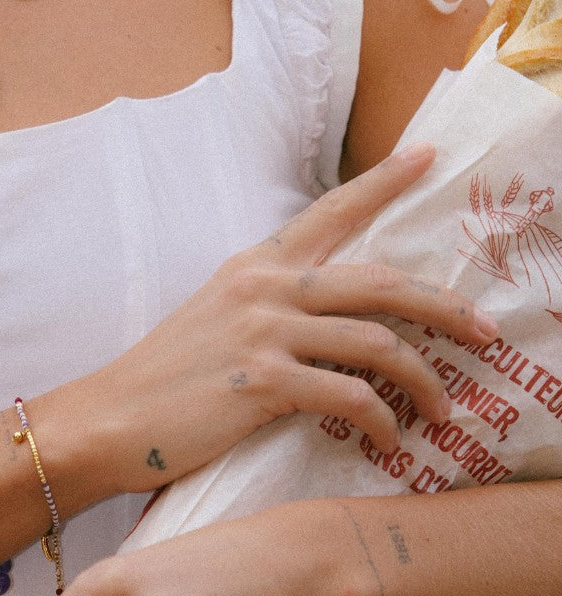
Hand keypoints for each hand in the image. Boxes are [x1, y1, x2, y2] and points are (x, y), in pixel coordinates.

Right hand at [83, 141, 497, 494]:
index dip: (384, 181)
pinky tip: (390, 440)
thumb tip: (330, 318)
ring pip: (379, 342)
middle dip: (446, 305)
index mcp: (256, 265)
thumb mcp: (217, 318)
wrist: (110, 417)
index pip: (330, 210)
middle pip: (381, 281)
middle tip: (487, 332)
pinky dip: (385, 421)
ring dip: (427, 380)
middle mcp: (265, 286)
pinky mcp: (264, 381)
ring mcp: (264, 330)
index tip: (427, 154)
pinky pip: (352, 396)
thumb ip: (270, 306)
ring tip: (445, 412)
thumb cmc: (166, 377)